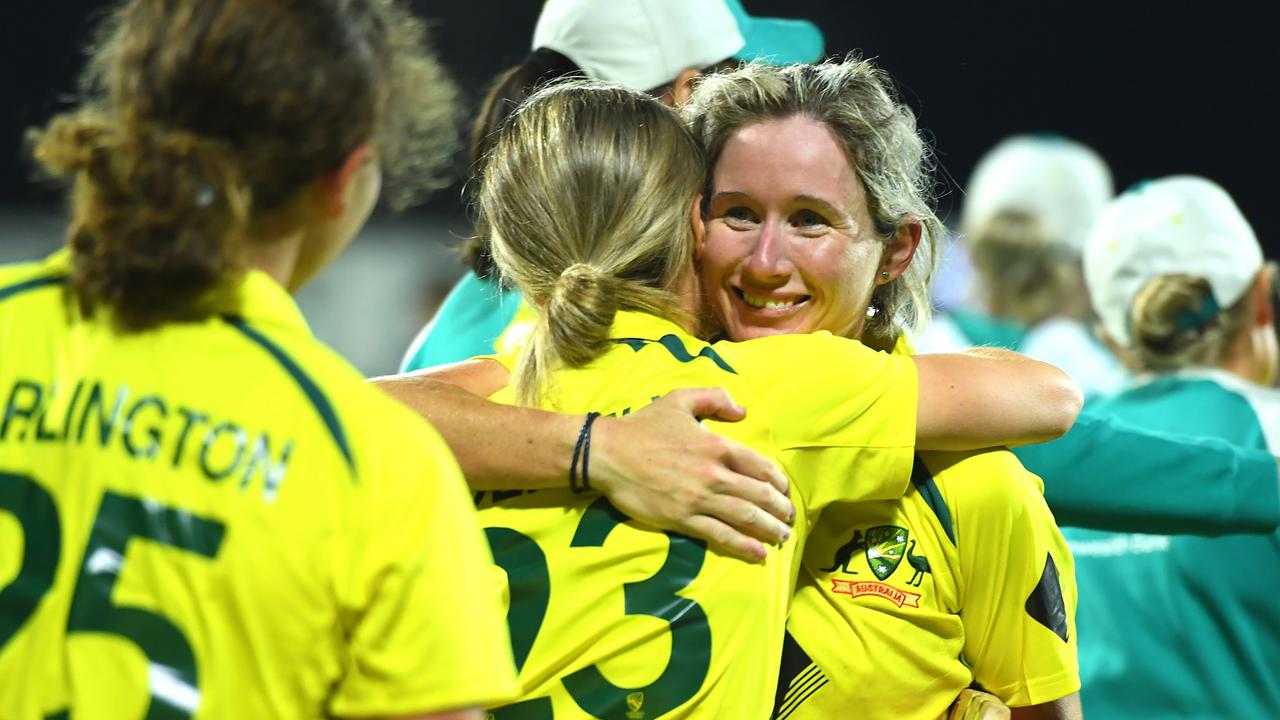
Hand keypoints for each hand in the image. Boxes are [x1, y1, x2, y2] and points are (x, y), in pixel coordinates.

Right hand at [589, 387, 794, 562]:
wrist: (608, 453)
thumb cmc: (644, 426)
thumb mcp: (680, 399)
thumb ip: (715, 398)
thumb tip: (742, 411)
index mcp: (717, 445)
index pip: (760, 466)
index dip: (778, 481)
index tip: (784, 490)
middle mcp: (714, 474)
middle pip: (759, 495)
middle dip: (780, 510)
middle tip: (790, 519)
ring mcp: (699, 499)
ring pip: (745, 517)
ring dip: (769, 529)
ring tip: (783, 538)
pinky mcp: (682, 519)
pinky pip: (720, 535)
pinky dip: (743, 546)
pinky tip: (758, 554)